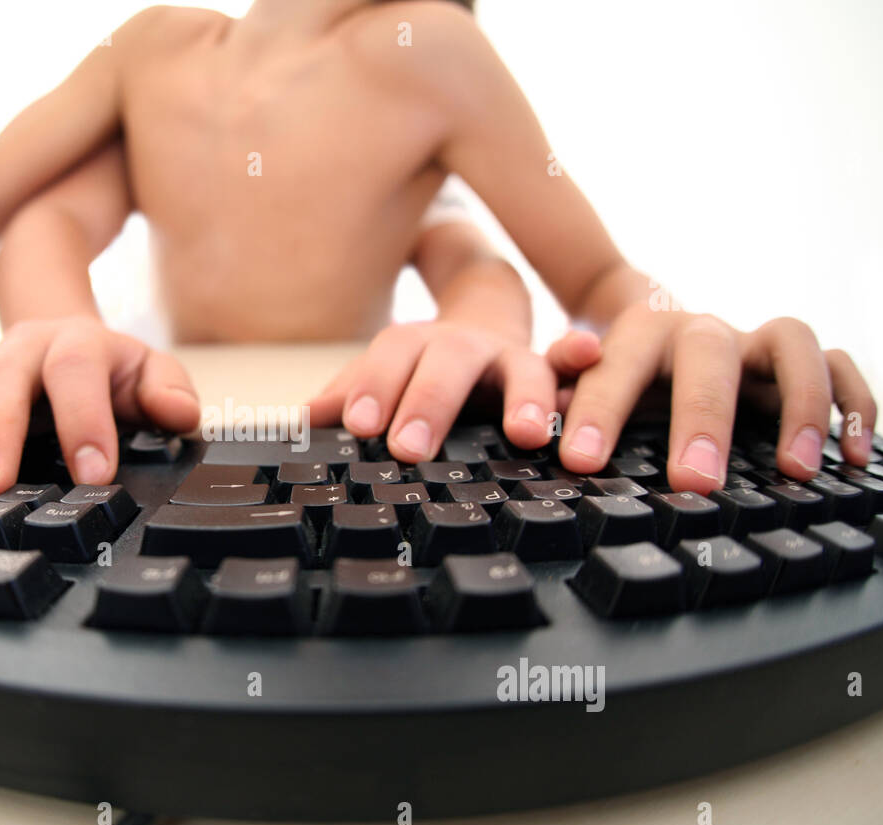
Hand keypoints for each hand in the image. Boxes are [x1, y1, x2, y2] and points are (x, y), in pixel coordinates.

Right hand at [0, 317, 200, 500]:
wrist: (68, 340)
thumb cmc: (112, 374)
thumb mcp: (150, 375)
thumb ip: (168, 391)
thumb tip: (179, 413)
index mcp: (77, 343)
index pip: (78, 373)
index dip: (85, 422)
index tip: (93, 475)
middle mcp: (22, 348)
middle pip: (2, 381)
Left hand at [308, 320, 601, 461]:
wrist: (484, 319)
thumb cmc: (421, 370)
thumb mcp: (381, 380)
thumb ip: (346, 399)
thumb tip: (290, 424)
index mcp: (412, 347)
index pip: (387, 361)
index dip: (374, 389)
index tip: (361, 426)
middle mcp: (461, 347)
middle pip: (446, 363)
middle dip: (430, 402)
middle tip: (411, 447)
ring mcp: (510, 358)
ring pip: (519, 368)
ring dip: (524, 398)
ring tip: (527, 433)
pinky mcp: (554, 374)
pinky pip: (575, 364)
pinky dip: (583, 356)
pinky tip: (592, 356)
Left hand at [552, 309, 876, 492]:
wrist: (651, 332)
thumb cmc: (609, 377)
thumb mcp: (570, 384)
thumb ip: (550, 394)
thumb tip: (525, 420)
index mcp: (636, 334)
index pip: (614, 364)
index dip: (598, 409)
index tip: (581, 460)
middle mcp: (699, 331)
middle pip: (707, 354)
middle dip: (701, 416)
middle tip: (693, 481)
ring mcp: (751, 343)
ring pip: (790, 342)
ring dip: (796, 403)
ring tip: (794, 471)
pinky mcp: (794, 362)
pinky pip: (839, 366)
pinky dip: (853, 404)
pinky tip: (853, 457)